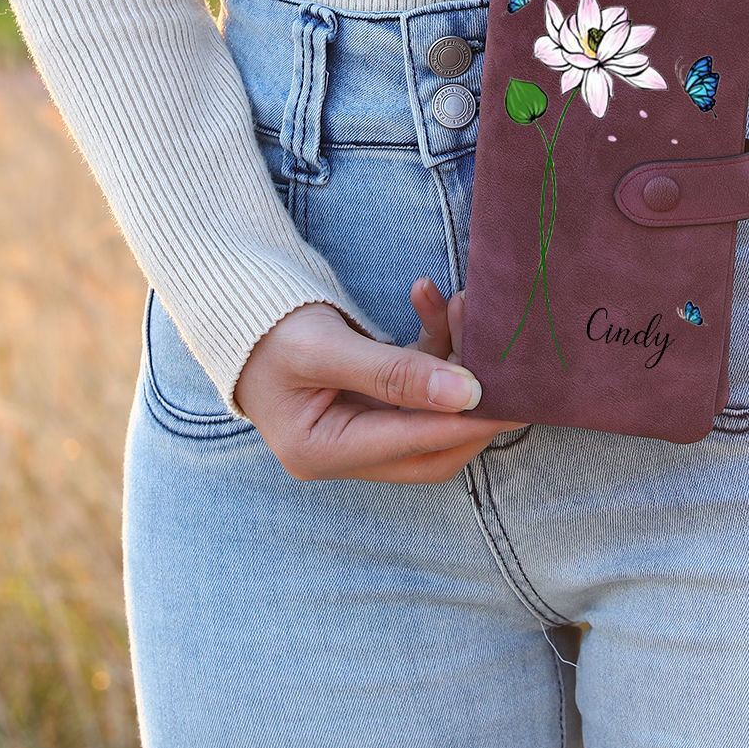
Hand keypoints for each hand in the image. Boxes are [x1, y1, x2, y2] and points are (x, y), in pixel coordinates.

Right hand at [234, 286, 523, 482]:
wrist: (231, 301)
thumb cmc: (266, 327)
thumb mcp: (325, 347)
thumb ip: (394, 372)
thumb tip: (468, 393)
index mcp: (323, 451)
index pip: (415, 446)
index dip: (469, 422)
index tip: (517, 398)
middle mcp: (342, 451)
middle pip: (433, 443)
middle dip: (470, 397)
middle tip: (504, 355)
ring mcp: (355, 427)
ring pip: (430, 409)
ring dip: (452, 359)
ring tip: (462, 303)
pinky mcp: (366, 398)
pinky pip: (415, 381)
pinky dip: (430, 344)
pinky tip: (429, 296)